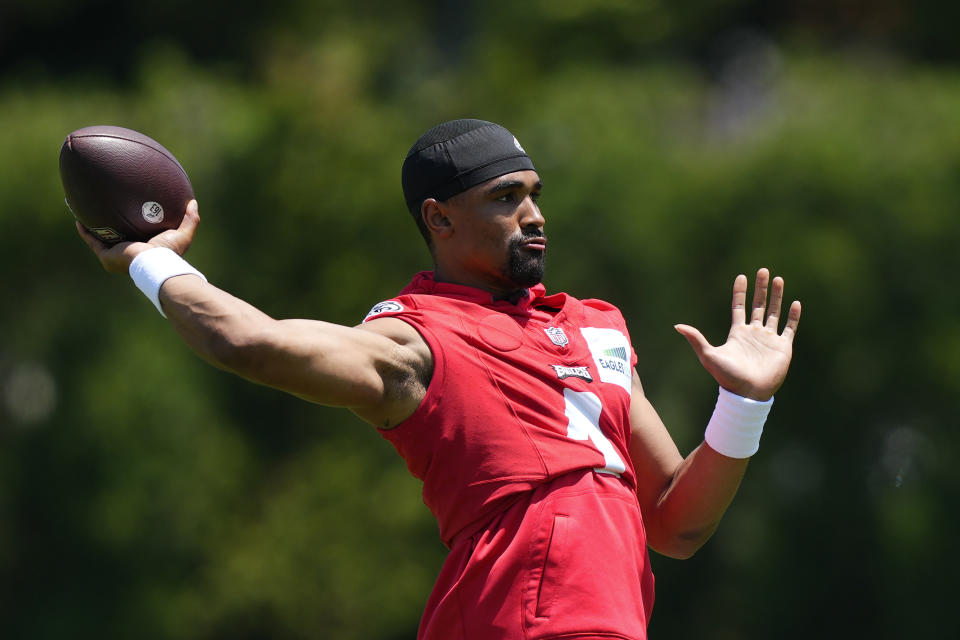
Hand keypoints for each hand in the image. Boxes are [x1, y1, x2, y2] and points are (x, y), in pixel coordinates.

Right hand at [76, 200, 199, 272]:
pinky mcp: (106, 256)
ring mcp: (115, 256)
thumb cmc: (169, 253)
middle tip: (105, 211)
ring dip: (92, 227)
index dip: (130, 226)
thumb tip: (193, 202)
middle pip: (115, 238)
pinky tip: (79, 220)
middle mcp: (127, 254)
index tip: (128, 213)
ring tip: (85, 213)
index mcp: (143, 249)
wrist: (155, 264)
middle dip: (109, 227)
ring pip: (100, 239)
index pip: (135, 236)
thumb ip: (190, 219)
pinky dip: (85, 232)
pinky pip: (93, 241)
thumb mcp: (182, 234)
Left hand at [674, 268, 800, 400]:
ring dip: (777, 297)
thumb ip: (696, 339)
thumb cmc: (727, 376)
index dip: (740, 292)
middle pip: (758, 305)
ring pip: (774, 312)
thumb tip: (677, 326)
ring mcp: (769, 339)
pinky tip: (795, 303)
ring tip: (779, 279)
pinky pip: (790, 328)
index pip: (739, 307)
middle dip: (761, 288)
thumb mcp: (708, 355)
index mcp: (737, 333)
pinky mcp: (783, 347)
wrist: (747, 393)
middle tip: (764, 270)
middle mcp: (754, 333)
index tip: (742, 276)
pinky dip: (793, 316)